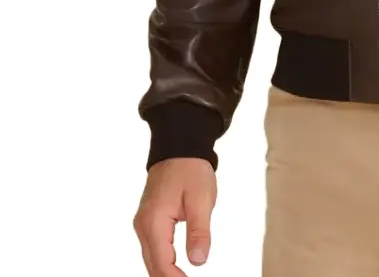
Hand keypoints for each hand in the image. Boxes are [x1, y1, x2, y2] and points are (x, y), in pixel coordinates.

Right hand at [134, 157, 216, 275]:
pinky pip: (152, 249)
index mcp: (154, 222)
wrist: (179, 148)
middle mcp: (143, 226)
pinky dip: (162, 263)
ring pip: (151, 259)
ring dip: (165, 273)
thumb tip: (198, 261)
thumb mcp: (201, 199)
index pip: (161, 264)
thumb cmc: (190, 169)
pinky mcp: (148, 222)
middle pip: (153, 266)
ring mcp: (143, 224)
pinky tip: (174, 271)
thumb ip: (199, 231)